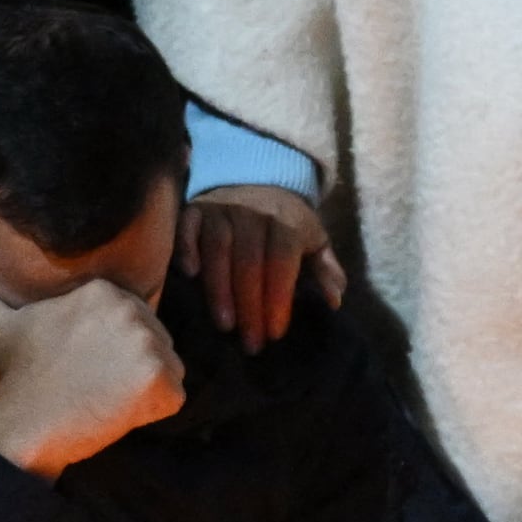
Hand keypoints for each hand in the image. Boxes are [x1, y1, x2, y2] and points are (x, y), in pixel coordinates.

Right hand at [0, 254, 183, 475]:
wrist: (29, 423)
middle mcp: (132, 310)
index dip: (113, 349)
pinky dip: (154, 413)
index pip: (135, 320)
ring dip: (144, 390)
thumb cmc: (19, 375)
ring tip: (103, 396)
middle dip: (132, 368)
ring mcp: (150, 346)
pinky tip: (119, 413)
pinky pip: (174, 399)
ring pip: (168, 369)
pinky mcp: (162, 382)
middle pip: (156, 342)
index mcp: (105, 291)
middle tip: (93, 383)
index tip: (83, 364)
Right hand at [180, 180, 340, 351]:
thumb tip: (335, 301)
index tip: (275, 332)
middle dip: (250, 306)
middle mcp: (252, 211)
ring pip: (217, 249)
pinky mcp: (195, 208)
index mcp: (285, 221)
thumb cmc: (287, 222)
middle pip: (248, 262)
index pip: (281, 262)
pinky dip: (187, 250)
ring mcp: (221, 208)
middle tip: (250, 342)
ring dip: (219, 289)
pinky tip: (190, 276)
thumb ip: (326, 269)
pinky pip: (187, 228)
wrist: (257, 179)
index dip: (278, 298)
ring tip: (225, 324)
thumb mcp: (314, 240)